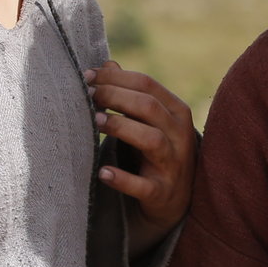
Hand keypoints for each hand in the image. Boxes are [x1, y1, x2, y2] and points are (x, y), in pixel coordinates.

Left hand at [87, 62, 195, 252]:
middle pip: (148, 107)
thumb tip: (108, 65)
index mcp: (177, 111)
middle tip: (88, 97)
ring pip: (151, 139)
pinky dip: (122, 179)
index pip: (147, 84)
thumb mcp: (149, 120)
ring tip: (95, 123)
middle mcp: (180, 135)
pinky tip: (103, 172)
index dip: (115, 78)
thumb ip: (131, 93)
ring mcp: (174, 164)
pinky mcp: (162, 192)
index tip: (87, 77)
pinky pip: (143, 185)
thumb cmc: (157, 151)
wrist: (176, 202)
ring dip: (121, 128)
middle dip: (115, 97)